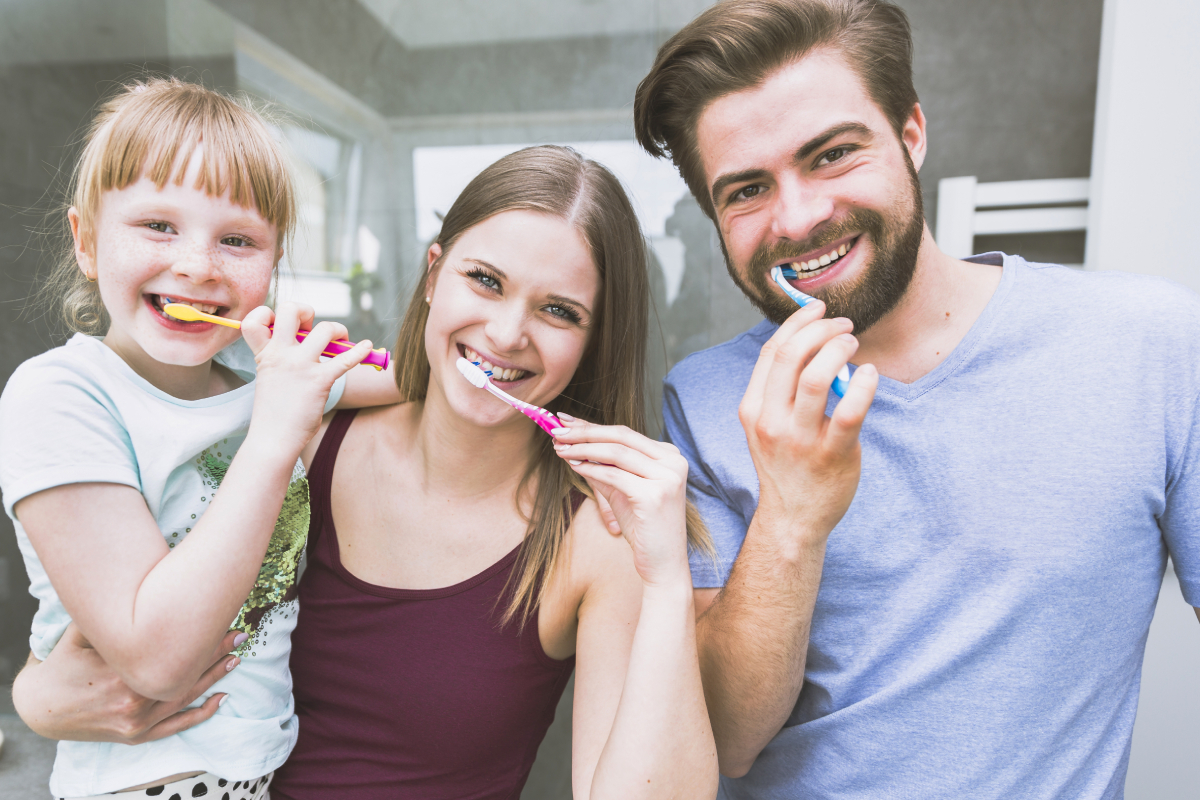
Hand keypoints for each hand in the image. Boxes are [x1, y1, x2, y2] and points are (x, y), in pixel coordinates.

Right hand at [12, 624, 241, 743]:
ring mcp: (135, 722)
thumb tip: (137, 581)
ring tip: (236, 658)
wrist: (41, 707)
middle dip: (214, 653)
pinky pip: (174, 727)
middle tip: (240, 634)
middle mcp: (132, 701)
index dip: (200, 636)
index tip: (222, 618)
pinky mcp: (134, 736)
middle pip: (185, 673)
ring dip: (214, 678)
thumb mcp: (83, 633)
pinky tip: (221, 700)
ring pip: (185, 698)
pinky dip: (200, 715)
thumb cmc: (65, 663)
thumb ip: (109, 615)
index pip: (173, 651)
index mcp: (122, 673)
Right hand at [240, 302, 372, 452]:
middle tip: (313, 326)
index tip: (283, 324)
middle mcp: (280, 354)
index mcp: (265, 354)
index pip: (256, 319)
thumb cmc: (274, 412)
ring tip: (342, 341)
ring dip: (338, 330)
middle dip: (305, 309)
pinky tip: (368, 347)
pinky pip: (345, 360)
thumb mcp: (268, 379)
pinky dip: (360, 352)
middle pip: (290, 309)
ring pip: (325, 329)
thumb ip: (280, 360)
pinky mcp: (319, 381)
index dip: (269, 313)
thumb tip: (307, 345)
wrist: (273, 439)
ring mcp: (300, 366)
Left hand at [552, 415, 690, 587]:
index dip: (592, 426)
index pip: (625, 433)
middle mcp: (673, 462)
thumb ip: (603, 467)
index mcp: (669, 456)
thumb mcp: (622, 491)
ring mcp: (667, 478)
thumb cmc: (643, 528)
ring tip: (559, 448)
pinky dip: (590, 469)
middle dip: (584, 432)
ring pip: (616, 452)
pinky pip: (614, 475)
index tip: (565, 421)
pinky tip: (573, 466)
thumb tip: (573, 446)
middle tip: (556, 431)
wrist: (663, 564)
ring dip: (582, 448)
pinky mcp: (654, 495)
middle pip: (621, 436)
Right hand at [739, 301, 877, 539]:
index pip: (771, 353)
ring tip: (854, 345)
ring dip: (839, 350)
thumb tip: (810, 344)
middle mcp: (771, 421)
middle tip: (844, 325)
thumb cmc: (787, 465)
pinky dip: (863, 385)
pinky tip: (870, 374)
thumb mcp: (766, 426)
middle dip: (820, 329)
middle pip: (790, 357)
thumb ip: (780, 390)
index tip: (818, 309)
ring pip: (817, 377)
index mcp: (753, 409)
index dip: (796, 323)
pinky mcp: (831, 454)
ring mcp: (800, 439)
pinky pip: (849, 411)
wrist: (794, 518)